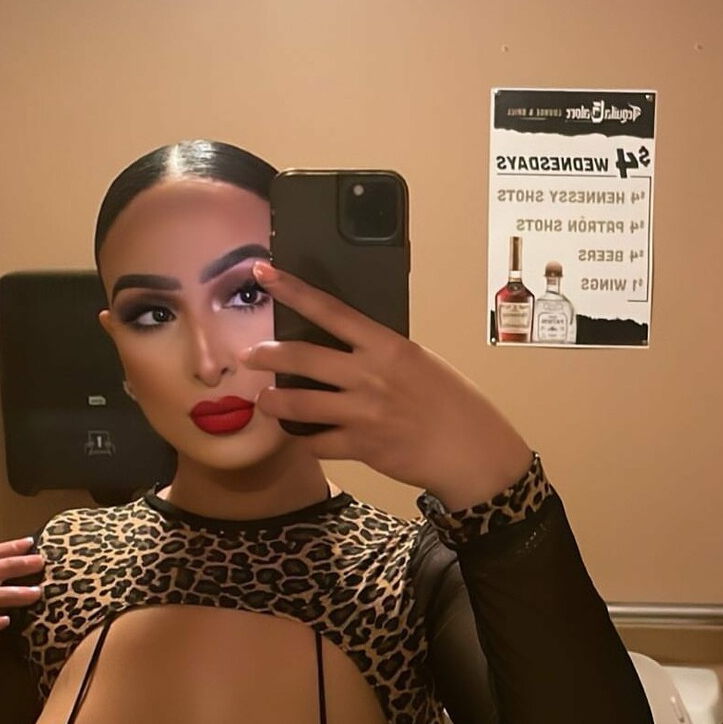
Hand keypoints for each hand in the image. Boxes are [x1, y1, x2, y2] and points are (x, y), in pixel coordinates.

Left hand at [241, 262, 533, 507]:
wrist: (472, 450)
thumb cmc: (453, 404)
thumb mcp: (421, 363)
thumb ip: (382, 354)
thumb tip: (346, 348)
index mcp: (387, 346)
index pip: (330, 310)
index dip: (293, 290)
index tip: (265, 273)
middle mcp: (370, 375)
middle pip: (302, 357)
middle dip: (266, 355)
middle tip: (249, 356)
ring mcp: (363, 412)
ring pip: (298, 403)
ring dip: (273, 401)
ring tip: (266, 400)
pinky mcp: (361, 446)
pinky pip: (316, 442)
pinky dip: (306, 440)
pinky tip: (304, 437)